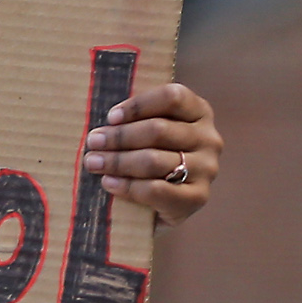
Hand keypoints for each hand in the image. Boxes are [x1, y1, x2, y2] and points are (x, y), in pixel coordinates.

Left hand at [83, 81, 220, 227]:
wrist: (161, 205)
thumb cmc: (149, 158)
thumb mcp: (147, 133)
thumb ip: (135, 121)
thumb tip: (103, 125)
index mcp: (199, 112)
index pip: (171, 98)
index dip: (138, 106)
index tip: (111, 117)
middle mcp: (208, 138)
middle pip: (158, 130)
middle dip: (119, 137)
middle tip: (93, 142)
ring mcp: (206, 169)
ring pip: (154, 160)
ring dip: (117, 161)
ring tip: (93, 162)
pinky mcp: (197, 197)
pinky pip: (157, 190)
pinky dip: (128, 186)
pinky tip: (109, 183)